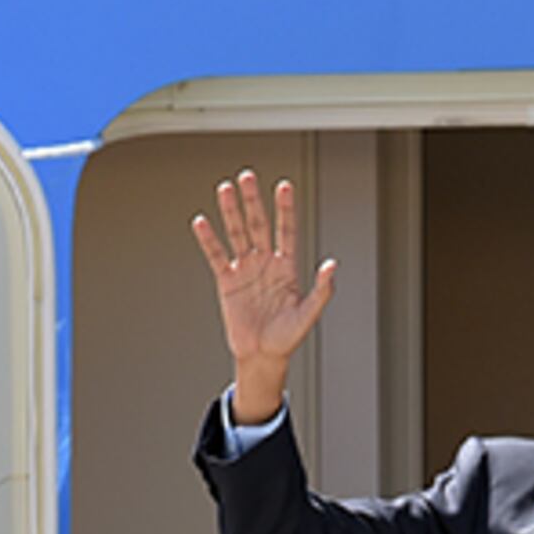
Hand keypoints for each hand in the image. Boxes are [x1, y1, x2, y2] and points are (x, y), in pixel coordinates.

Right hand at [190, 171, 336, 424]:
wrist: (262, 357)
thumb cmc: (287, 338)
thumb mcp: (309, 315)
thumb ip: (322, 290)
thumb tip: (332, 265)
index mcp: (286, 268)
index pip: (286, 231)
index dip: (285, 210)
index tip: (284, 186)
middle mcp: (265, 263)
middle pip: (258, 225)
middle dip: (253, 201)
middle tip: (247, 177)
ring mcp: (245, 270)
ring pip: (237, 234)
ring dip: (231, 212)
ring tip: (225, 188)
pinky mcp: (227, 282)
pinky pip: (216, 256)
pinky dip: (208, 240)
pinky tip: (202, 222)